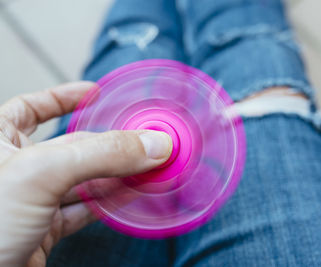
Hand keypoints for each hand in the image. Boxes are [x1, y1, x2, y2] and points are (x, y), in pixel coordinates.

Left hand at [0, 82, 171, 266]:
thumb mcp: (39, 174)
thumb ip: (100, 155)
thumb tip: (151, 145)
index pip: (31, 107)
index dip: (64, 97)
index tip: (95, 92)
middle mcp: (15, 168)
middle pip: (72, 146)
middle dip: (110, 145)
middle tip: (145, 143)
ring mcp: (30, 200)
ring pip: (82, 179)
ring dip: (117, 175)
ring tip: (148, 168)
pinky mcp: (42, 229)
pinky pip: (82, 208)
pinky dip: (109, 202)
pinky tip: (130, 194)